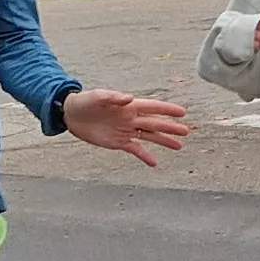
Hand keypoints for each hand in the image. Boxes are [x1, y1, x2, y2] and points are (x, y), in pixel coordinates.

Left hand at [62, 87, 190, 164]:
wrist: (72, 115)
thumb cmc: (86, 102)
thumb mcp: (97, 97)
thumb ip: (113, 97)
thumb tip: (129, 98)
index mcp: (129, 106)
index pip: (153, 107)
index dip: (167, 110)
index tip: (182, 113)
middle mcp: (131, 118)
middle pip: (155, 123)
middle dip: (170, 127)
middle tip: (186, 132)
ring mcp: (126, 131)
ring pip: (149, 136)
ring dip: (164, 140)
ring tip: (179, 146)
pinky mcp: (119, 142)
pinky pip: (135, 149)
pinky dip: (145, 156)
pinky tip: (154, 163)